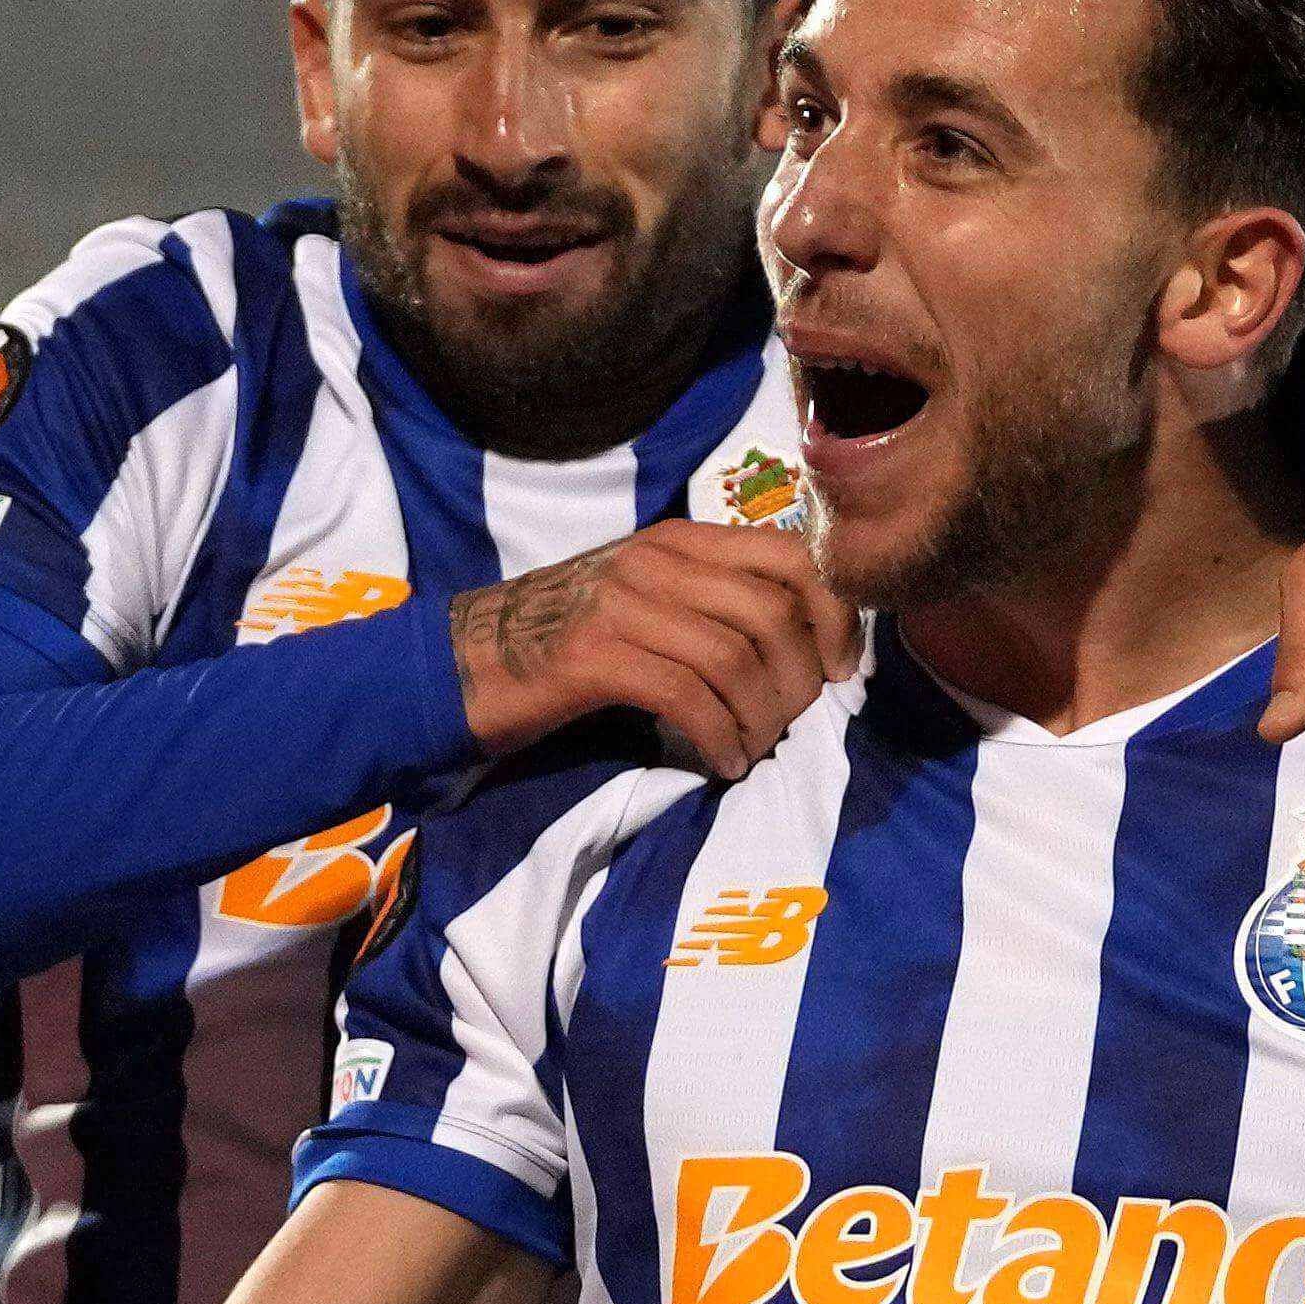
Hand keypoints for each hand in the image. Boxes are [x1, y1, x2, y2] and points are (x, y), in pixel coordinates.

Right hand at [454, 519, 860, 776]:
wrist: (464, 661)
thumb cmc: (566, 642)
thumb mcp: (650, 603)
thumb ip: (716, 605)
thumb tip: (804, 647)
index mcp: (680, 540)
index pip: (793, 555)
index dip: (836, 614)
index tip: (840, 669)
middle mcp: (656, 560)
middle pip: (773, 612)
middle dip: (799, 680)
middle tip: (789, 723)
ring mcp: (622, 604)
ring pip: (735, 657)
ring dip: (761, 718)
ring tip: (752, 748)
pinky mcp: (593, 656)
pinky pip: (687, 697)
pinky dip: (720, 738)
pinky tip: (722, 762)